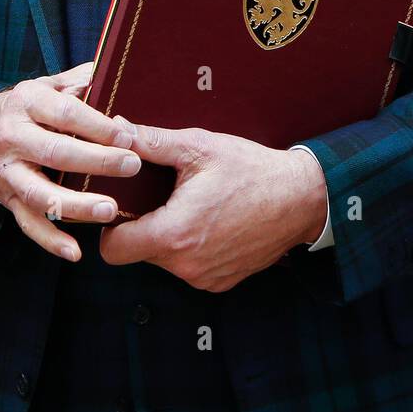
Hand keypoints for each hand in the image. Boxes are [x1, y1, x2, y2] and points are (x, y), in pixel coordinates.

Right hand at [0, 62, 141, 259]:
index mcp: (27, 102)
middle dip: (96, 161)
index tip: (128, 136)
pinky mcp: (7, 199)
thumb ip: (80, 80)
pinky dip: (51, 241)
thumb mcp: (49, 84)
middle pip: (55, 152)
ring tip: (110, 210)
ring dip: (76, 206)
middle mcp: (13, 137)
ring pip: (41, 194)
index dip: (97, 125)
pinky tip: (76, 252)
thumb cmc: (29, 107)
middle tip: (131, 166)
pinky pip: (28, 224)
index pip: (65, 112)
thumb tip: (115, 74)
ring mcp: (8, 172)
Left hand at [99, 124, 327, 291]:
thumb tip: (115, 129)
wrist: (302, 198)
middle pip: (138, 252)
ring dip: (169, 236)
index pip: (113, 250)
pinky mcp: (221, 282)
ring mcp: (204, 278)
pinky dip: (192, 248)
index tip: (124, 204)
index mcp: (173, 235)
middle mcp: (186, 266)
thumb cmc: (250, 171)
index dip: (110, 226)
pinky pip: (189, 267)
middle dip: (143, 225)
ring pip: (164, 260)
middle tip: (163, 195)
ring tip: (190, 204)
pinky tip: (210, 221)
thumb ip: (152, 142)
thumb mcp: (199, 148)